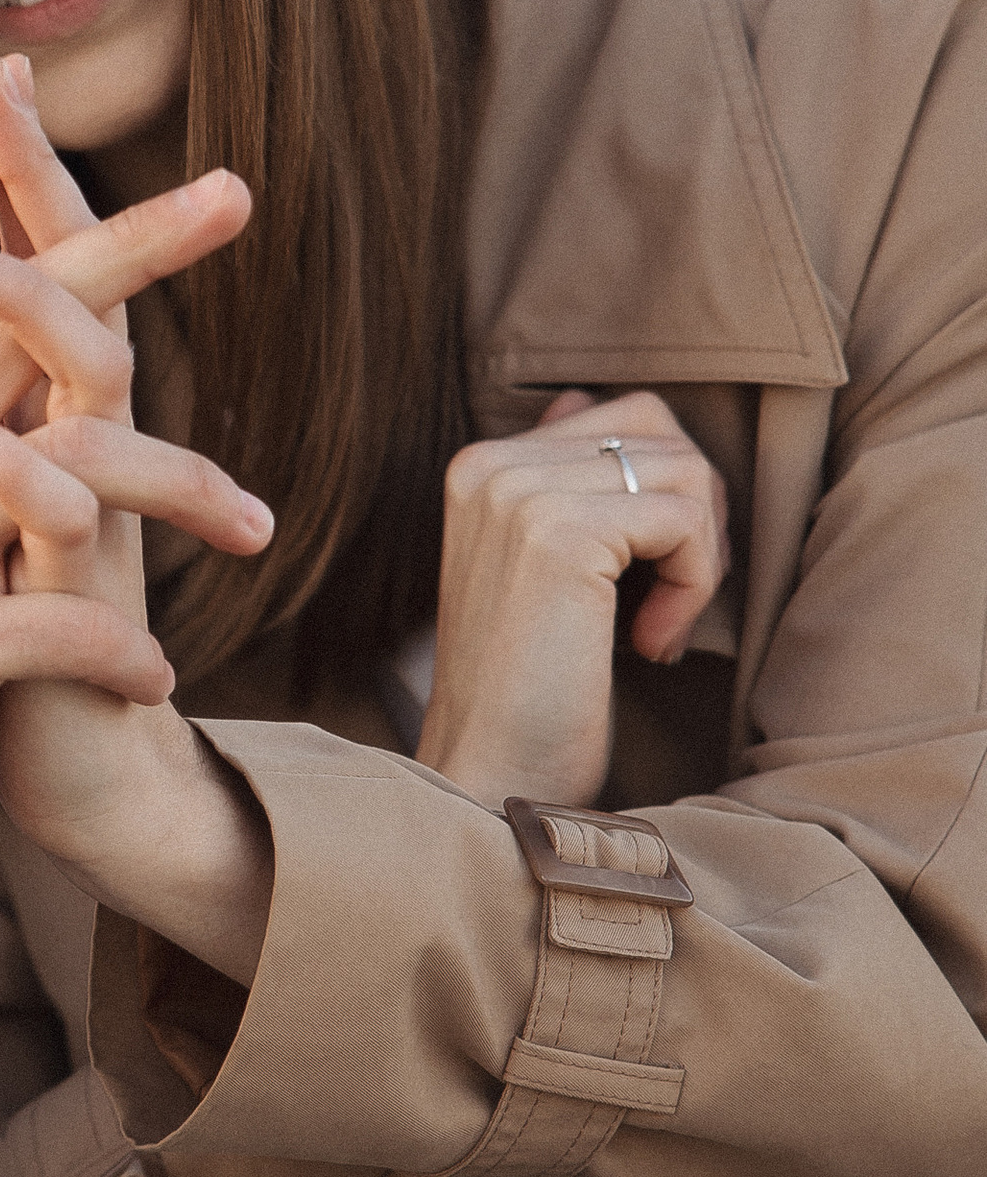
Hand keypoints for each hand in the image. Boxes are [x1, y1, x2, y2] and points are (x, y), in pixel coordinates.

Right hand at [418, 388, 730, 810]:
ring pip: (683, 470)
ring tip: (653, 629)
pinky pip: (685, 518)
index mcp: (480, 466)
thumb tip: (586, 398)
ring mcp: (519, 493)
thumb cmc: (531, 693)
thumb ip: (563, 480)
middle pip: (659, 430)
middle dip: (692, 517)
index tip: (637, 587)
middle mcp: (489, 465)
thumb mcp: (543, 569)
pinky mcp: (560, 533)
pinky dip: (692, 586)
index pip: (623, 417)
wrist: (492, 778)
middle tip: (668, 601)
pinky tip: (650, 643)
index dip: (664, 500)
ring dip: (697, 558)